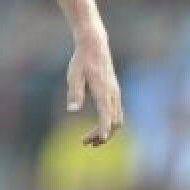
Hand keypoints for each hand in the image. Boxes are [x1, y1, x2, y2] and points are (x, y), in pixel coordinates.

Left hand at [67, 29, 123, 145]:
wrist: (95, 46)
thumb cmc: (81, 60)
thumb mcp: (73, 75)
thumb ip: (74, 93)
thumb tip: (72, 110)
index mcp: (103, 91)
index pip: (106, 116)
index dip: (103, 130)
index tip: (99, 141)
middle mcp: (113, 95)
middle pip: (114, 122)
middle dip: (102, 135)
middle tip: (86, 143)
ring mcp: (116, 94)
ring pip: (118, 119)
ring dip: (107, 131)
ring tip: (91, 140)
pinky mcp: (115, 93)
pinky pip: (116, 113)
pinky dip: (109, 123)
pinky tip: (97, 126)